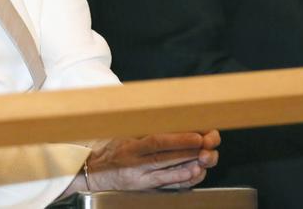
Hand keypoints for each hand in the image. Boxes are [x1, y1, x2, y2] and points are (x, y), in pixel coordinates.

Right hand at [87, 130, 219, 191]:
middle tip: (208, 144)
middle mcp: (134, 162)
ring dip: (189, 165)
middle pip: (165, 158)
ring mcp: (139, 177)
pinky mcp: (144, 187)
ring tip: (206, 158)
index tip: (197, 135)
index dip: (178, 139)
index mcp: (129, 145)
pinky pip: (165, 184)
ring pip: (167, 171)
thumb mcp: (122, 133)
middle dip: (190, 151)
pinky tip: (194, 173)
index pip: (156, 141)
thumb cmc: (111, 149)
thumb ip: (143, 127)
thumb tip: (169, 115)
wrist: (94, 172)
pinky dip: (181, 179)